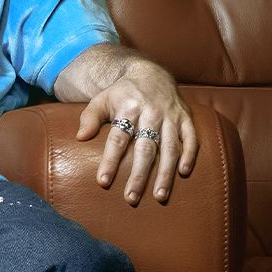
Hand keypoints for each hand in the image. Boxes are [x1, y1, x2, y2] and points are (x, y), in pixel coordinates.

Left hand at [72, 57, 195, 205]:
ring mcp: (171, 116)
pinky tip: (183, 173)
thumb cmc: (122, 93)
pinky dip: (189, 154)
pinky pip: (191, 137)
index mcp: (128, 109)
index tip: (103, 182)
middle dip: (138, 175)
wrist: (151, 73)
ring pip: (170, 147)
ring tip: (160, 196)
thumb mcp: (101, 100)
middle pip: (145, 148)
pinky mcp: (186, 118)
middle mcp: (151, 113)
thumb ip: (89, 118)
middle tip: (131, 198)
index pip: (118, 139)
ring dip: (165, 173)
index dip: (110, 161)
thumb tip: (80, 138)